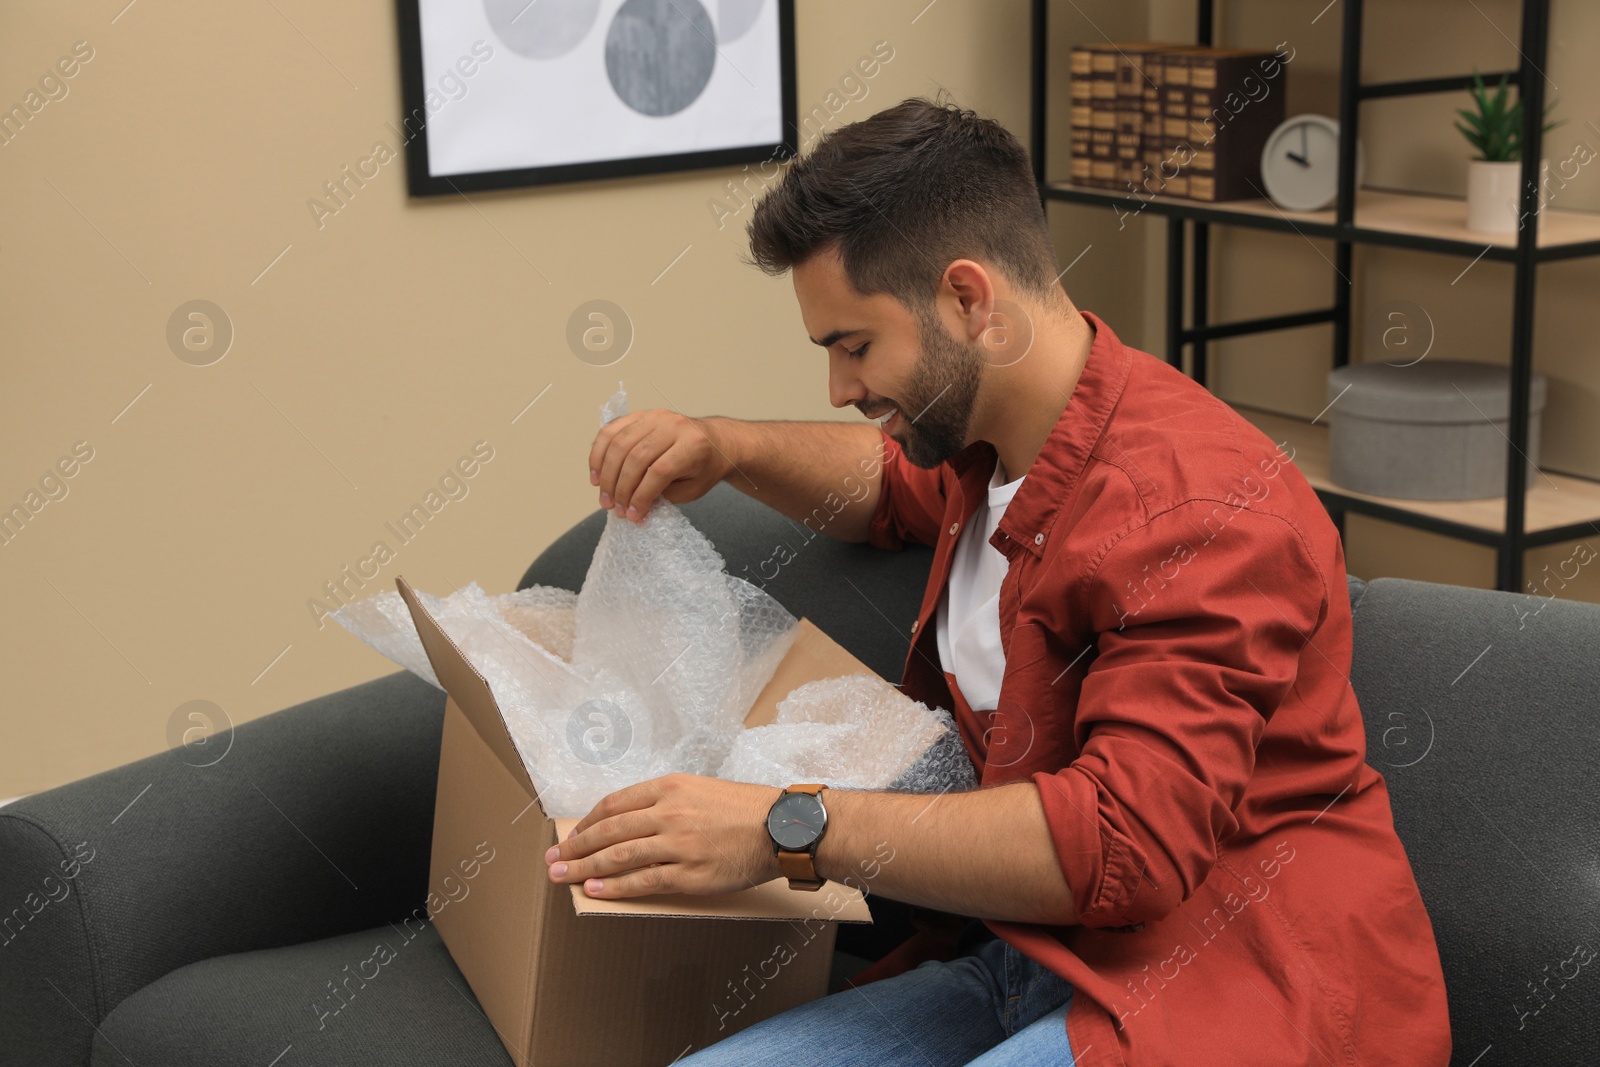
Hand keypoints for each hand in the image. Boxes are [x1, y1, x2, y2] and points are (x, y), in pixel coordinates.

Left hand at [544, 773, 783, 898]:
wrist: (781, 828)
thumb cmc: (744, 808)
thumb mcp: (700, 790)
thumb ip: (665, 802)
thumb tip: (628, 822)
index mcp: (670, 787)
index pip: (614, 805)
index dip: (587, 822)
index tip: (572, 834)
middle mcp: (669, 813)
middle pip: (609, 830)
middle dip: (575, 846)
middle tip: (554, 858)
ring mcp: (678, 845)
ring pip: (619, 856)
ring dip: (585, 867)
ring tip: (563, 876)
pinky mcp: (689, 874)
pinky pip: (643, 882)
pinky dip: (615, 886)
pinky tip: (596, 889)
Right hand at [588, 409, 731, 522]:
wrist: (714, 442)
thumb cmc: (703, 469)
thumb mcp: (691, 489)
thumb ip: (662, 495)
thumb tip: (630, 505)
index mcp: (693, 445)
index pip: (660, 471)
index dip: (642, 496)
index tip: (633, 515)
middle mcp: (673, 426)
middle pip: (636, 457)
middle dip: (621, 488)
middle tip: (615, 509)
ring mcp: (655, 416)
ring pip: (619, 444)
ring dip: (606, 475)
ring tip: (605, 498)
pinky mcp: (639, 415)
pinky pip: (611, 431)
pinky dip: (599, 454)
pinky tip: (596, 475)